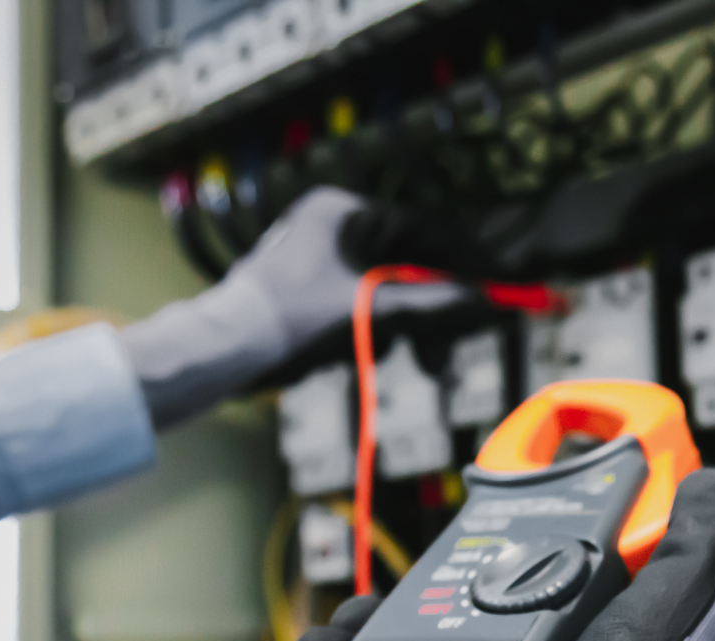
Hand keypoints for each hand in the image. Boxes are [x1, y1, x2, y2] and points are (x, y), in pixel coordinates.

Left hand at [118, 186, 466, 429]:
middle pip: (405, 259)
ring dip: (404, 321)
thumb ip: (426, 302)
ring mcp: (317, 255)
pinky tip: (375, 349)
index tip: (490, 284)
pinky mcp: (309, 286)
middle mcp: (329, 224)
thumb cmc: (289, 320)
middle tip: (456, 333)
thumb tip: (479, 298)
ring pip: (385, 285)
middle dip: (431, 302)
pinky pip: (361, 300)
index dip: (460, 259)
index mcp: (340, 211)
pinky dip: (377, 325)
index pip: (420, 228)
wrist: (225, 349)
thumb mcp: (367, 310)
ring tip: (415, 355)